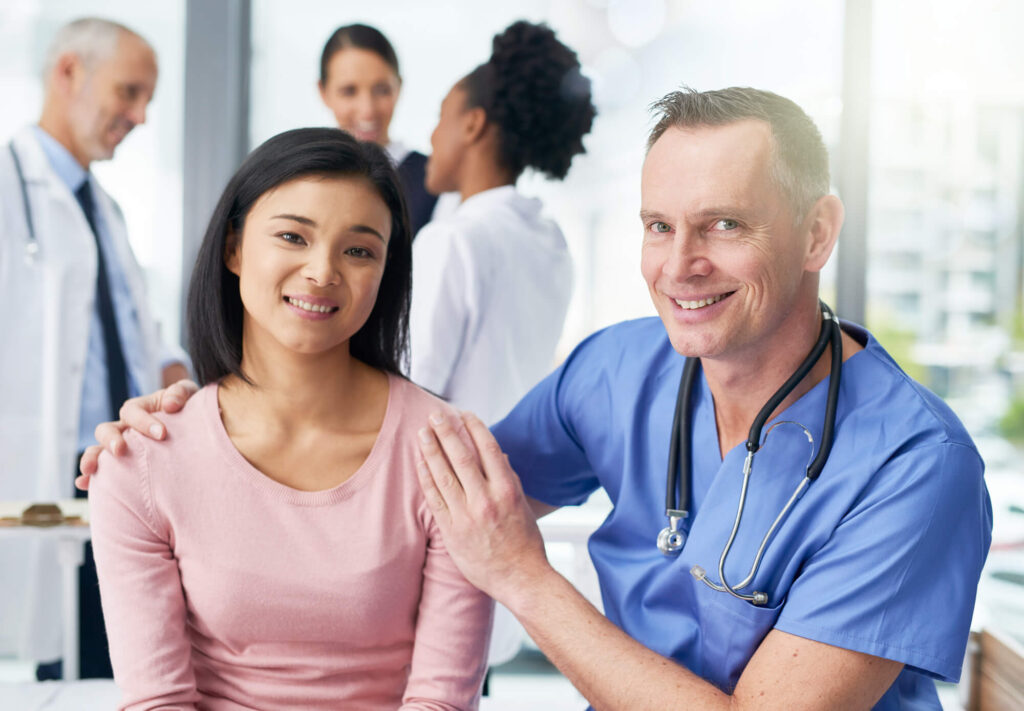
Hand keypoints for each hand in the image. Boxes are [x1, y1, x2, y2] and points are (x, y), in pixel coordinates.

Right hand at [75, 379, 199, 489]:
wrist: (196, 430)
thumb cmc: (190, 410)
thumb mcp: (189, 395)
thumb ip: (180, 393)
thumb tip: (169, 405)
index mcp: (140, 410)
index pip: (132, 411)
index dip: (143, 421)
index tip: (161, 434)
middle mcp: (125, 428)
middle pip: (106, 429)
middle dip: (110, 439)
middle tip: (120, 450)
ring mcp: (122, 447)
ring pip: (98, 449)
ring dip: (92, 457)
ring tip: (89, 470)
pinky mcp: (122, 465)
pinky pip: (101, 470)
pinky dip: (89, 476)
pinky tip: (83, 484)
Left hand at [416, 411, 552, 604]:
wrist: (521, 580)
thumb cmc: (525, 543)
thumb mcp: (523, 506)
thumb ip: (509, 479)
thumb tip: (498, 454)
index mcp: (508, 490)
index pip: (488, 449)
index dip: (474, 428)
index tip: (464, 413)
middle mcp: (486, 500)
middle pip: (461, 457)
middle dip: (446, 432)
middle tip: (435, 414)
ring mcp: (467, 516)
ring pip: (444, 475)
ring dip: (431, 450)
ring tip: (422, 433)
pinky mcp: (452, 532)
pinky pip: (435, 499)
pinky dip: (426, 478)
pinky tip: (420, 462)